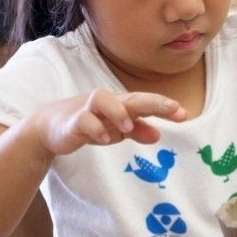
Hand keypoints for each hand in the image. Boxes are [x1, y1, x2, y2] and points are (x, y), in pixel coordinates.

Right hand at [34, 88, 187, 155]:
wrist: (52, 126)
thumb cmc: (91, 123)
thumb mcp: (117, 129)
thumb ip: (137, 131)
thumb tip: (158, 136)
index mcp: (122, 105)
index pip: (146, 103)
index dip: (165, 107)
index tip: (184, 114)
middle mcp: (109, 103)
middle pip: (132, 98)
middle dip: (154, 102)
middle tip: (174, 109)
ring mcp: (90, 110)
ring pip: (104, 100)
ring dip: (118, 111)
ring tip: (128, 126)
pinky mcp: (74, 121)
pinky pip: (85, 121)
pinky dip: (94, 128)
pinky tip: (102, 138)